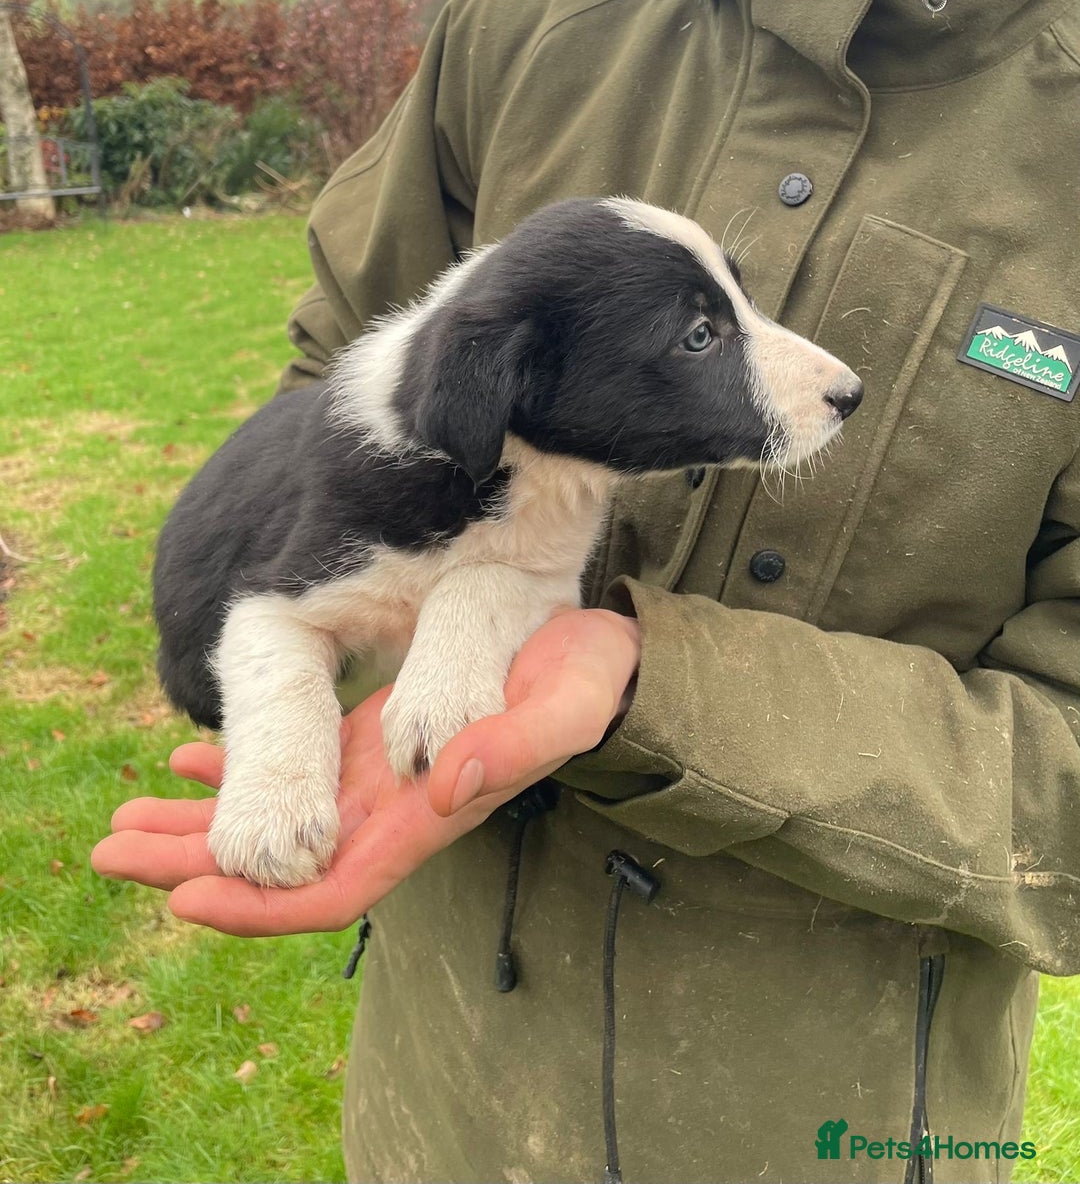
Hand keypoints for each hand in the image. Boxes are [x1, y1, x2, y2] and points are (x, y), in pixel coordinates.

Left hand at [91, 609, 639, 936]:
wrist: (596, 657)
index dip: (258, 904)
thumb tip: (446, 781)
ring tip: (127, 815)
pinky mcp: (371, 741)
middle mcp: (393, 811)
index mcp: (429, 816)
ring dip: (201, 825)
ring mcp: (378, 779)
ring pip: (278, 820)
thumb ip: (518, 743)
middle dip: (196, 866)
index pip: (333, 886)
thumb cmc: (587, 681)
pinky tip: (187, 761)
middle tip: (108, 849)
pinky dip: (240, 770)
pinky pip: (295, 767)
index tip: (184, 897)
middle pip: (283, 864)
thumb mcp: (567, 703)